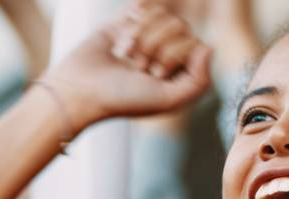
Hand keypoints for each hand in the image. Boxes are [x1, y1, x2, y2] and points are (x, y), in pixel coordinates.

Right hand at [40, 4, 211, 130]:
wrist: (80, 91)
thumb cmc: (123, 99)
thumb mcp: (168, 99)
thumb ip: (200, 81)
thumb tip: (209, 47)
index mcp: (179, 72)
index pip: (196, 43)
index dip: (176, 55)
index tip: (155, 75)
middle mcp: (165, 53)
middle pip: (180, 26)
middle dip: (157, 46)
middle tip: (139, 67)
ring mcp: (146, 36)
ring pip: (161, 14)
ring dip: (141, 36)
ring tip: (127, 56)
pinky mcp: (125, 23)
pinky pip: (142, 8)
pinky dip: (132, 23)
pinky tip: (121, 41)